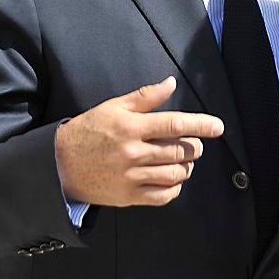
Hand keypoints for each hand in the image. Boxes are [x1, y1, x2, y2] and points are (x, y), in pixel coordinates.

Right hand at [55, 76, 223, 206]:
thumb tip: (171, 83)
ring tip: (184, 161)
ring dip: (187, 167)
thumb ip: (145, 97)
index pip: (174, 124)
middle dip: (195, 147)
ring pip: (176, 174)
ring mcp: (131, 177)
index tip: (218, 127)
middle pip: (180, 151)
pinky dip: (175, 187)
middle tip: (194, 144)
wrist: (60, 165)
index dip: (200, 124)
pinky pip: (164, 195)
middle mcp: (133, 153)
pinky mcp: (129, 196)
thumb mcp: (113, 107)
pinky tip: (172, 178)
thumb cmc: (89, 131)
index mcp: (131, 127)